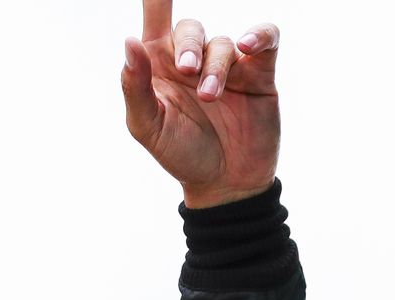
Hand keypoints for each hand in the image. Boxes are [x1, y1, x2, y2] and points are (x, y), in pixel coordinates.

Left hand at [120, 5, 280, 207]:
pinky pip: (265, 39)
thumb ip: (134, 86)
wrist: (224, 185)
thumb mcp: (148, 127)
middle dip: (188, 46)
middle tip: (187, 72)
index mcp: (160, 67)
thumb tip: (129, 42)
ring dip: (216, 67)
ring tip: (211, 97)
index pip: (155, 19)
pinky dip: (259, 35)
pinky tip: (248, 44)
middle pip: (190, 29)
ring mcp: (227, 66)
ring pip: (223, 42)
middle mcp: (193, 61)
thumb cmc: (181, 155)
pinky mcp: (259, 73)